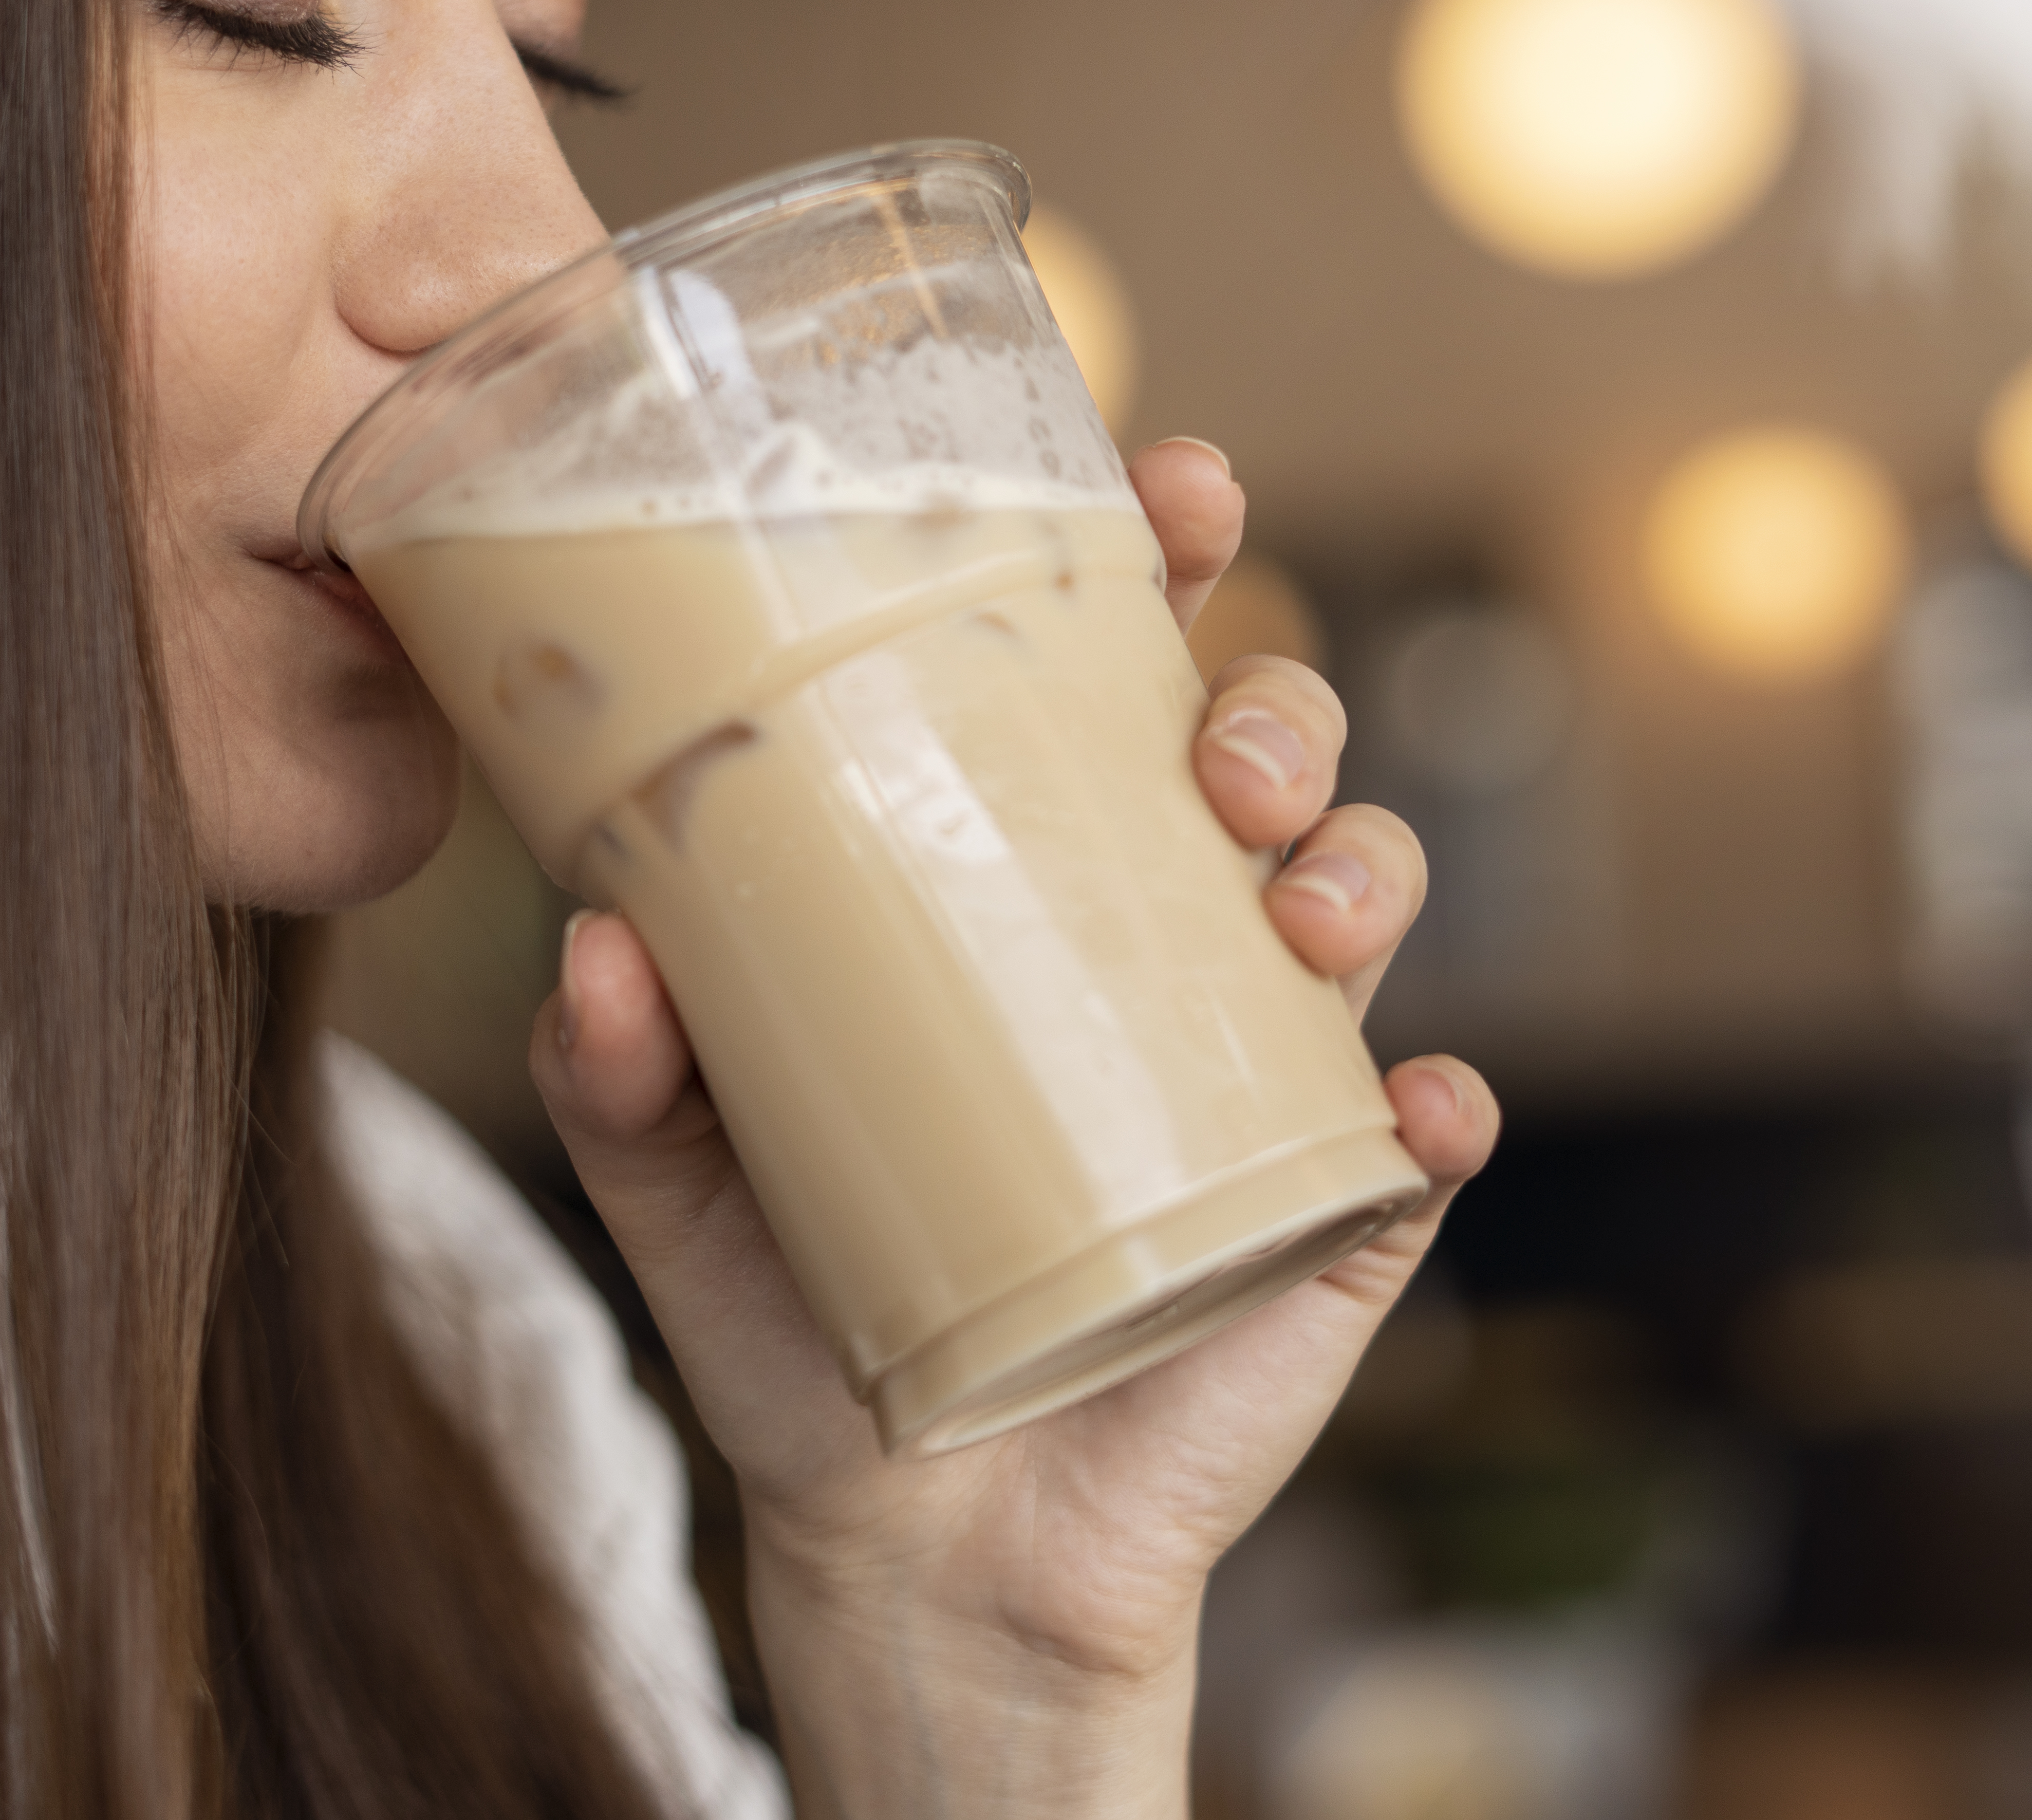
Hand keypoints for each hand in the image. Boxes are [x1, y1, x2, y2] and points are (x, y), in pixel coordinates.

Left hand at [528, 437, 1498, 1818]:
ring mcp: (1258, 1076)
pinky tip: (1416, 1108)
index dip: (1163, 559)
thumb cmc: (799, 1314)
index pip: (1105, 676)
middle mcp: (1156, 944)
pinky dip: (1440, 1117)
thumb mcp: (678, 1181)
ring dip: (1364, 868)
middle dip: (1279, 708)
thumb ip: (621, 1068)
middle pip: (1266, 756)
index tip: (1172, 487)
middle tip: (1219, 751)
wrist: (904, 1544)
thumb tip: (591, 947)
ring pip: (1364, 905)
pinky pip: (1424, 1147)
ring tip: (1300, 905)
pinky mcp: (1326, 1224)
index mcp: (1023, 879)